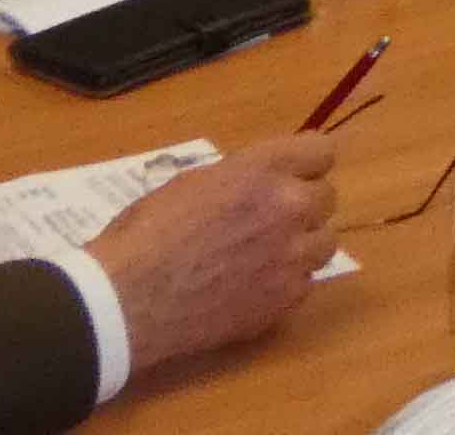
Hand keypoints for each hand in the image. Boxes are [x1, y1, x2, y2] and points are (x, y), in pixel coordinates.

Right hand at [95, 136, 337, 370]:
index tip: (292, 176)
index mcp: (262, 170)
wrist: (127, 301)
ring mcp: (291, 256)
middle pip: (327, 197)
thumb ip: (241, 178)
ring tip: (266, 256)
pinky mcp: (285, 299)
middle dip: (302, 206)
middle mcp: (287, 207)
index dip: (305, 165)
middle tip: (270, 222)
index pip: (322, 151)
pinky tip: (254, 287)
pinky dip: (286, 283)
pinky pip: (306, 282)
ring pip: (324, 242)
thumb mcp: (192, 183)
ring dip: (301, 245)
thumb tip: (262, 182)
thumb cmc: (146, 235)